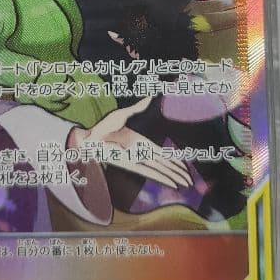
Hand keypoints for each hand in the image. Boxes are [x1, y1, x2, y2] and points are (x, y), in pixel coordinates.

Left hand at [76, 97, 192, 189]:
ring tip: (186, 184)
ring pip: (160, 171)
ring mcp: (137, 159)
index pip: (161, 153)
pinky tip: (172, 183)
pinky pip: (150, 173)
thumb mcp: (122, 115)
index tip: (184, 164)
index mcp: (139, 142)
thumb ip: (138, 107)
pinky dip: (162, 178)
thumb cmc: (102, 127)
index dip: (174, 159)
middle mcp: (140, 153)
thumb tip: (149, 95)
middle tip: (190, 179)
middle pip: (164, 165)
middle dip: (177, 172)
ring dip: (173, 177)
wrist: (89, 137)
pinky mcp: (131, 165)